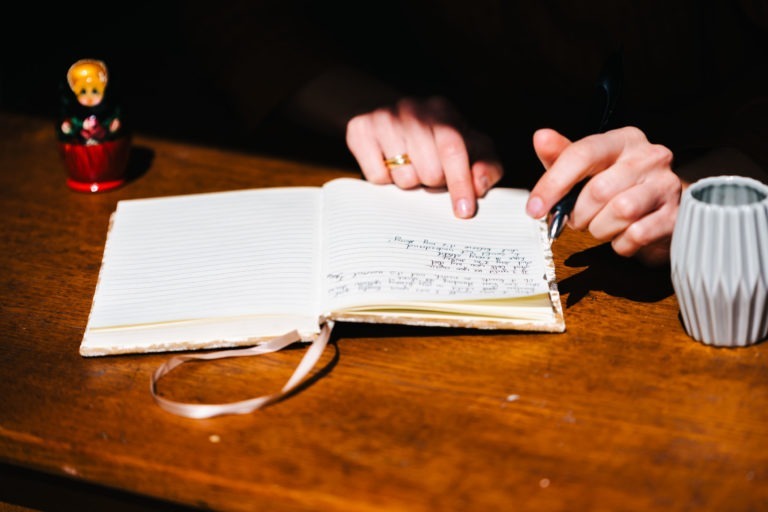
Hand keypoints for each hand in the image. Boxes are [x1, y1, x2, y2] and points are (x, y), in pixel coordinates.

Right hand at [345, 96, 503, 218]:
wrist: (394, 117)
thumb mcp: (472, 148)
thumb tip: (479, 186)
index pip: (452, 148)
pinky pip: (377, 177)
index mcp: (444, 112)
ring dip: (410, 182)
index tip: (464, 211)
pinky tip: (391, 164)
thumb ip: (487, 167)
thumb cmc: (441, 140)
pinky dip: (387, 180)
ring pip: (403, 177)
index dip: (460, 182)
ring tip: (412, 167)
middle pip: (428, 170)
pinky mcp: (360, 129)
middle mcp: (412, 109)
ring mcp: (383, 117)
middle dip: (435, 183)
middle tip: (432, 175)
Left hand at [525, 127, 681, 265]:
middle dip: (579, 214)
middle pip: (598, 191)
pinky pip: (636, 235)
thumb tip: (541, 137)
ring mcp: (666, 185)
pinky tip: (622, 235)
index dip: (553, 184)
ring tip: (603, 225)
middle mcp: (650, 156)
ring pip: (620, 212)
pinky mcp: (675, 216)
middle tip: (579, 218)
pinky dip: (620, 243)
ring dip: (600, 229)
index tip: (534, 209)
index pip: (582, 155)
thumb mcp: (586, 169)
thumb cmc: (616, 186)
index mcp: (623, 140)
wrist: (660, 210)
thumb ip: (561, 156)